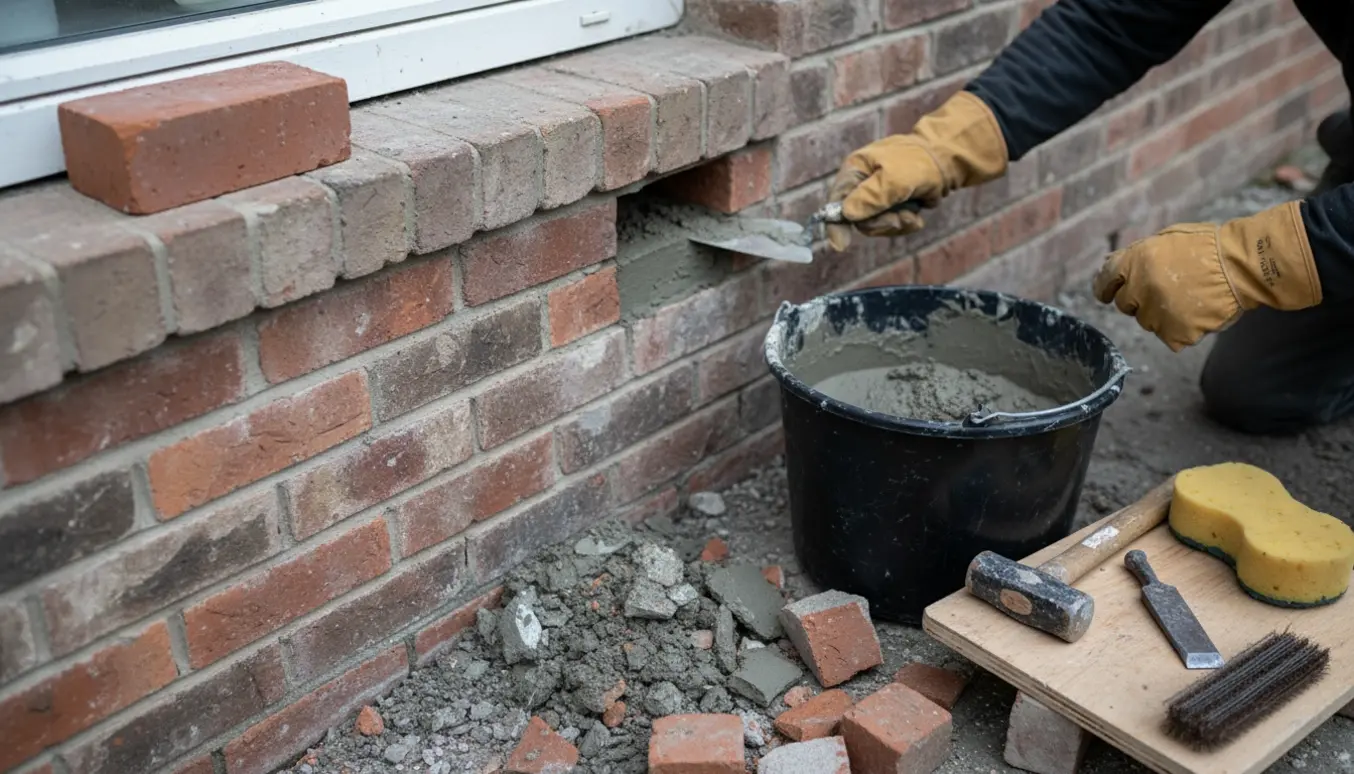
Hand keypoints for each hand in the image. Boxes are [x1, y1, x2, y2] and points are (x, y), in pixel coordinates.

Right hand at [827, 90, 1008, 250]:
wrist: (948, 160)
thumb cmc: (919, 163)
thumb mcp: (895, 179)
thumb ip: (870, 198)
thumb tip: (846, 215)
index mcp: (856, 170)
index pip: (836, 201)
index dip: (835, 224)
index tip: (840, 244)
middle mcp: (862, 184)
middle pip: (858, 219)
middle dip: (881, 223)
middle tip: (899, 218)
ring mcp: (877, 196)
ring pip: (876, 226)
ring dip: (897, 223)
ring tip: (912, 211)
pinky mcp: (892, 206)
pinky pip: (891, 226)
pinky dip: (906, 223)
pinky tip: (917, 212)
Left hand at [1091, 201, 1321, 350]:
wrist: (1243, 265)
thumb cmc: (1208, 247)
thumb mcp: (1166, 238)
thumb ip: (1136, 254)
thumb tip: (1109, 266)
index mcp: (1135, 261)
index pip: (1105, 280)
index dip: (1104, 288)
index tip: (1106, 293)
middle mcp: (1140, 288)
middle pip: (1125, 304)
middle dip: (1138, 299)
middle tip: (1166, 290)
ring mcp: (1157, 312)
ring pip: (1147, 322)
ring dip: (1161, 315)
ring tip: (1187, 300)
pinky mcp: (1175, 333)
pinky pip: (1169, 338)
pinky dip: (1181, 331)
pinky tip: (1197, 315)